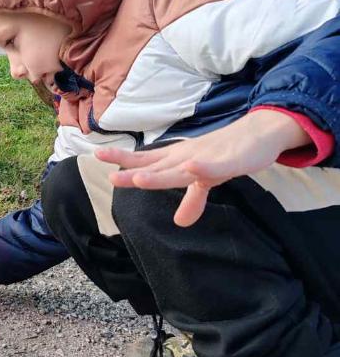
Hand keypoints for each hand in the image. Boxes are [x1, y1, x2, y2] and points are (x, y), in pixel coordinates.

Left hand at [95, 110, 310, 227]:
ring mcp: (207, 158)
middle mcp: (186, 157)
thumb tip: (180, 222)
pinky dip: (203, 168)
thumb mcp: (206, 180)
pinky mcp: (229, 162)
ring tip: (139, 178)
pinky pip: (215, 167)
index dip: (124, 160)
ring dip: (160, 174)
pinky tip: (192, 167)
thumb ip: (192, 200)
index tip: (98, 156)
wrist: (258, 134)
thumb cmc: (226, 153)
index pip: (147, 161)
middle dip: (134, 171)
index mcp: (178, 160)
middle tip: (111, 177)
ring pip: (180, 169)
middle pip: (157, 166)